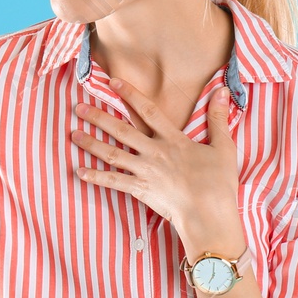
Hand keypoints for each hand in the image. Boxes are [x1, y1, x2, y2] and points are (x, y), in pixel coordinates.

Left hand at [70, 79, 242, 249]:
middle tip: (78, 107)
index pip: (148, 111)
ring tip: (73, 134)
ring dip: (91, 143)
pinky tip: (80, 171)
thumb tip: (222, 91)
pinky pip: (114, 182)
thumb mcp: (224, 147)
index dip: (130, 94)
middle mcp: (155, 152)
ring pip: (113, 153)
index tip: (113, 82)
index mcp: (174, 140)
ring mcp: (145, 172)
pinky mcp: (140, 190)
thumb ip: (219, 118)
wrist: (209, 214)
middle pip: (122, 130)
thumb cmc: (219, 183)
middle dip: (99, 117)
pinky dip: (96, 177)